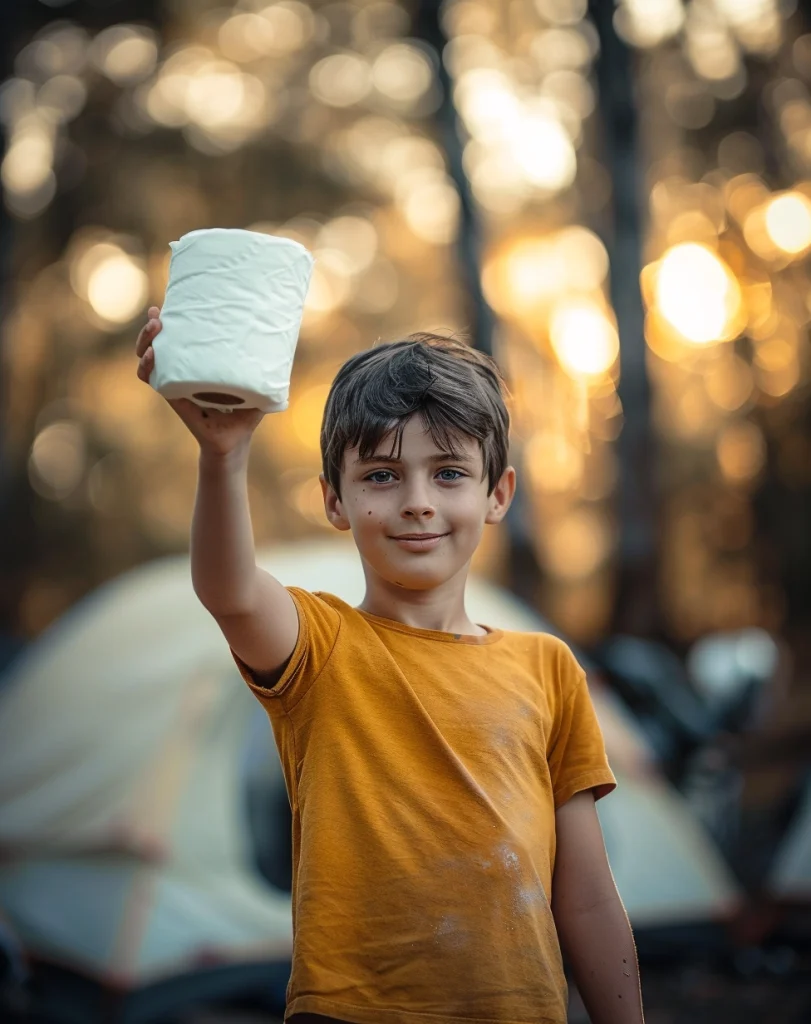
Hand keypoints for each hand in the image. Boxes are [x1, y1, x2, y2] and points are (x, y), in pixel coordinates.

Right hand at [135, 305, 264, 456]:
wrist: (236, 442)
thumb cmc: (245, 413)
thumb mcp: (256, 384)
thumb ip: (264, 366)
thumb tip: (283, 342)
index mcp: (196, 365)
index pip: (176, 338)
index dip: (169, 321)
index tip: (167, 305)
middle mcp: (180, 372)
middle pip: (156, 343)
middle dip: (152, 328)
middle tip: (158, 316)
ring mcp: (174, 383)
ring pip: (148, 358)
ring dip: (145, 342)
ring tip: (155, 331)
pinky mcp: (173, 398)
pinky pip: (153, 381)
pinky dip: (147, 368)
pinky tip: (152, 356)